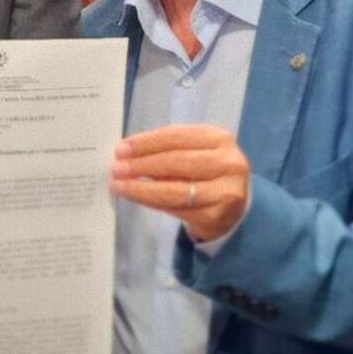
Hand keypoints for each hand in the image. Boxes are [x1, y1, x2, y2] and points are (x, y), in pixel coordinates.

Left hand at [110, 124, 248, 242]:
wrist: (236, 205)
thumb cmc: (207, 170)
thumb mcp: (195, 150)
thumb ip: (168, 148)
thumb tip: (127, 153)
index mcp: (219, 138)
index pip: (176, 136)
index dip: (146, 142)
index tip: (121, 148)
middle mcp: (227, 163)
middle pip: (176, 162)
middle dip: (141, 165)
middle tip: (116, 168)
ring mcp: (225, 192)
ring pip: (175, 190)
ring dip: (142, 188)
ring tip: (119, 185)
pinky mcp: (217, 217)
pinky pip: (177, 209)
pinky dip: (152, 203)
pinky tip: (137, 198)